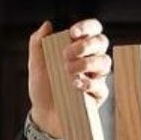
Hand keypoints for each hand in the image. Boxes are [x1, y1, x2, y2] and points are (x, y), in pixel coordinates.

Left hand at [27, 19, 111, 138]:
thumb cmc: (42, 88)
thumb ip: (38, 43)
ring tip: (68, 70)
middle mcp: (90, 61)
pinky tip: (76, 84)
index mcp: (78, 49)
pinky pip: (102, 86)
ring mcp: (96, 78)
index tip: (72, 33)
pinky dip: (89, 83)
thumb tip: (47, 24)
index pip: (92, 30)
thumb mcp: (36, 65)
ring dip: (87, 63)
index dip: (87, 27)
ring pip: (105, 62)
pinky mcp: (97, 96)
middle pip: (102, 43)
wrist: (43, 115)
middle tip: (66, 54)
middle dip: (86, 44)